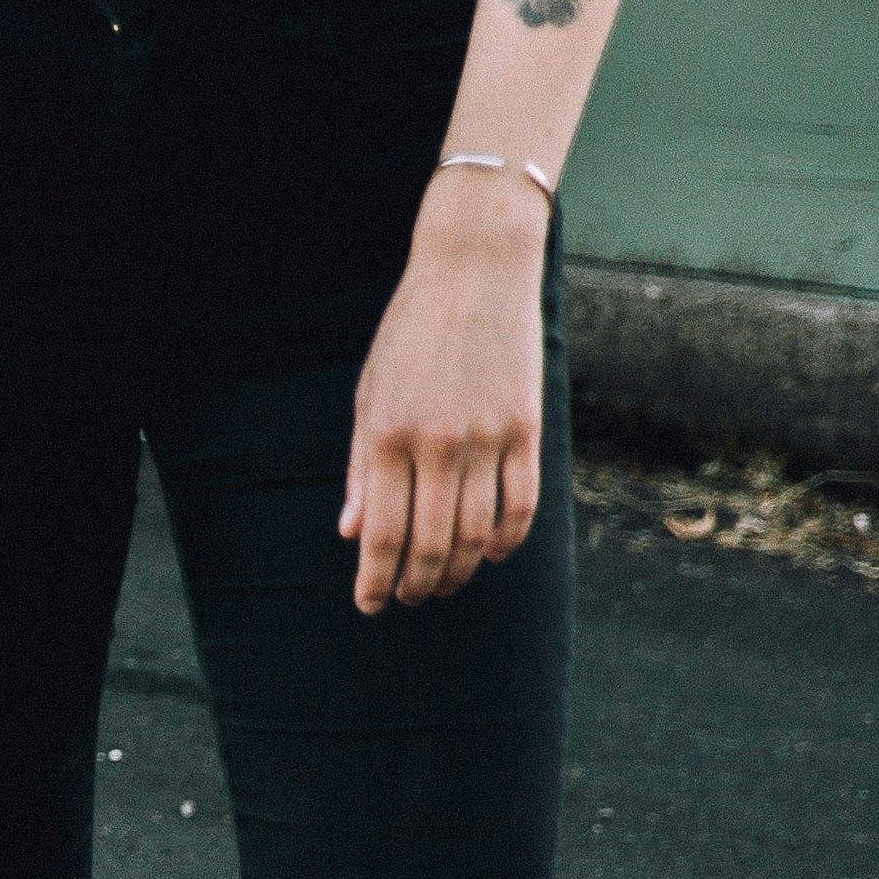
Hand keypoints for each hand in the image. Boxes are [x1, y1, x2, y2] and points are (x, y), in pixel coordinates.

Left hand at [341, 174, 548, 613]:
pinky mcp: (526, 429)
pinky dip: (504, 541)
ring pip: (476, 536)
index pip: (381, 535)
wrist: (475, 273)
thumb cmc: (410, 337)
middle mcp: (437, 445)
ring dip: (458, 570)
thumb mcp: (369, 397)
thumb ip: (362, 469)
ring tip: (443, 581)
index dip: (375, 581)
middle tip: (409, 597)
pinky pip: (521, 506)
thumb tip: (352, 535)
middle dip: (417, 584)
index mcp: (386, 438)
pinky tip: (488, 553)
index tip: (370, 605)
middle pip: (430, 545)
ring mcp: (487, 438)